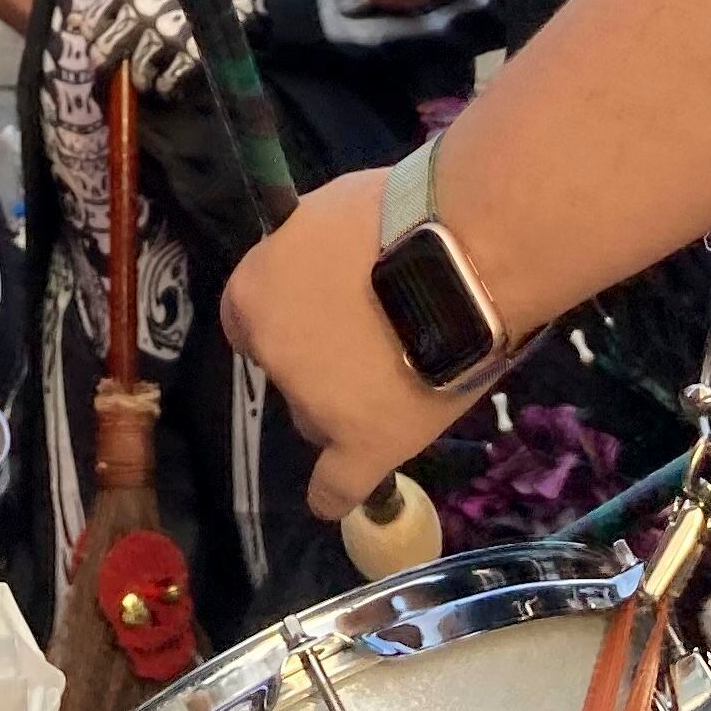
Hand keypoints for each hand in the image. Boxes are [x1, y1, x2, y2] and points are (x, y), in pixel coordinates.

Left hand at [79, 0, 261, 95]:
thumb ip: (112, 6)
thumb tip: (75, 22)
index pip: (92, 24)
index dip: (93, 43)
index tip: (101, 51)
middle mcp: (142, 8)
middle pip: (104, 52)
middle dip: (106, 70)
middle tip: (116, 77)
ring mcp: (166, 30)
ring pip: (136, 72)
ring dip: (141, 82)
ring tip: (151, 81)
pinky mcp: (192, 50)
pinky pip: (168, 83)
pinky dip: (168, 90)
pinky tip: (172, 87)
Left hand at [221, 166, 482, 519]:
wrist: (462, 256)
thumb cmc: (401, 211)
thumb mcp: (328, 213)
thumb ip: (309, 255)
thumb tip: (320, 266)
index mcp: (253, 291)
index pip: (249, 319)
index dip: (286, 315)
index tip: (318, 311)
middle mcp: (272, 352)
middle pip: (287, 369)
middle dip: (321, 356)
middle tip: (375, 333)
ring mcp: (314, 403)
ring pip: (317, 416)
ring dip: (346, 403)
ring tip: (404, 375)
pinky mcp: (364, 444)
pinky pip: (337, 486)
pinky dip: (334, 494)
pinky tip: (333, 499)